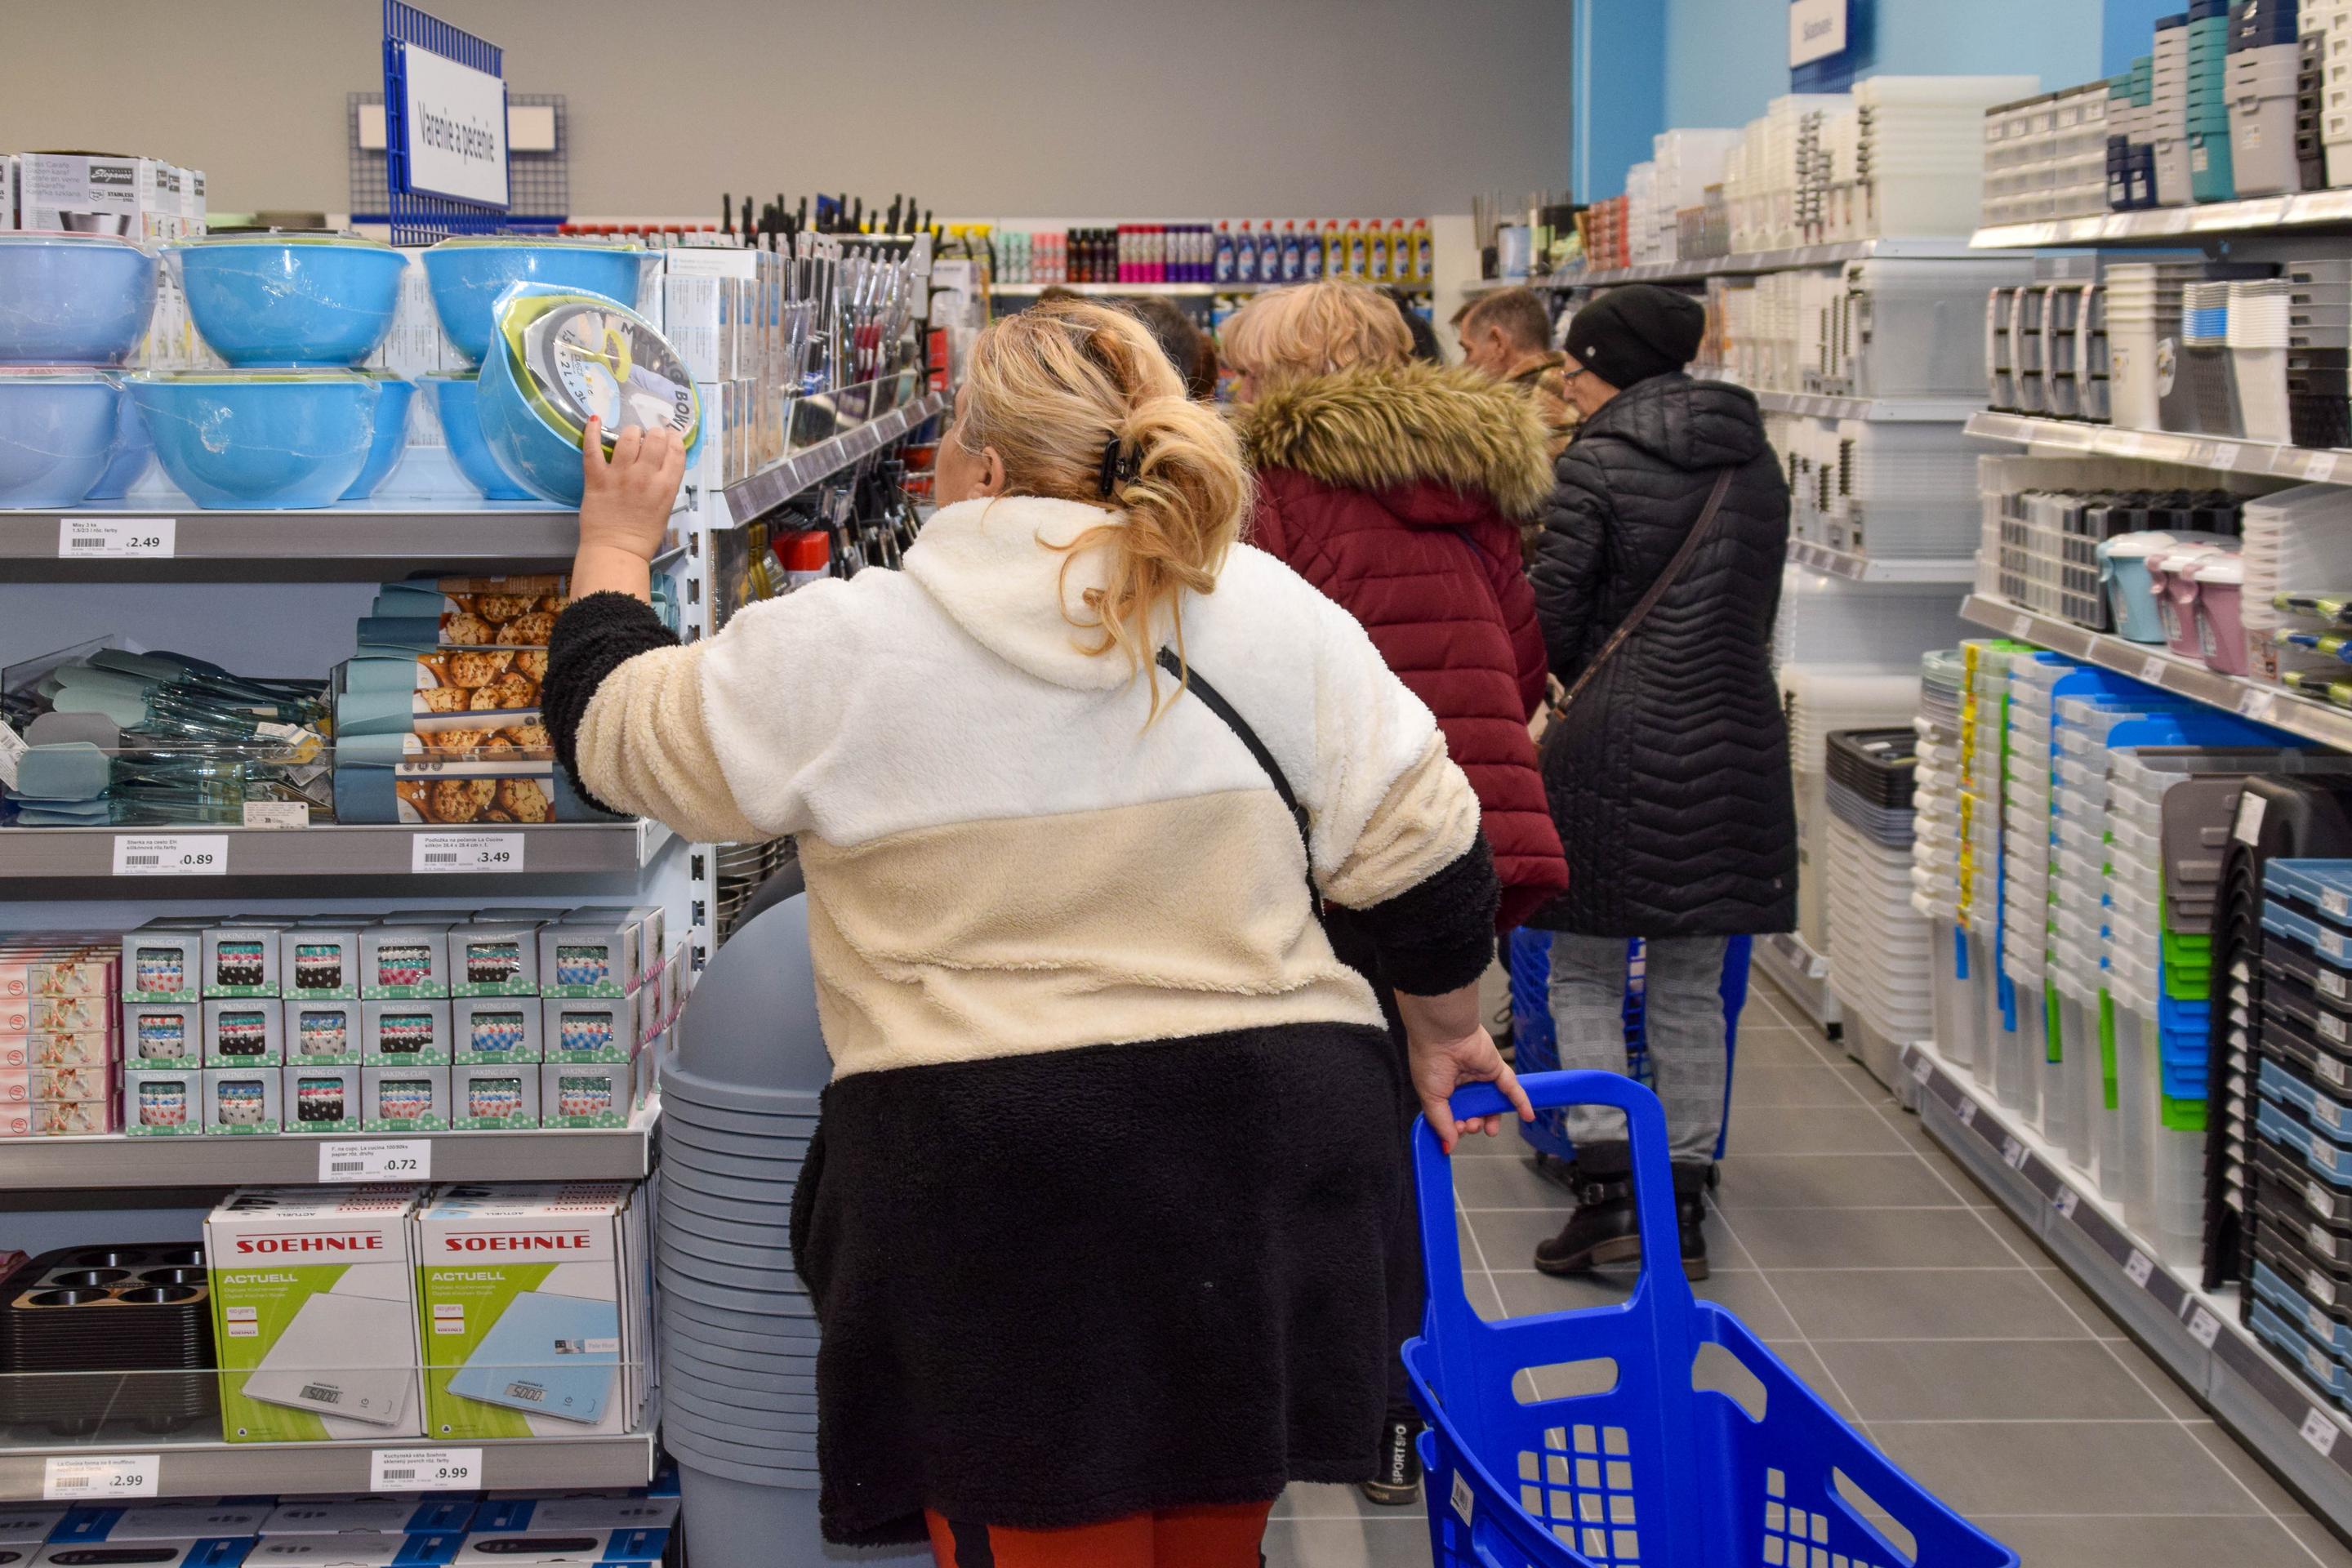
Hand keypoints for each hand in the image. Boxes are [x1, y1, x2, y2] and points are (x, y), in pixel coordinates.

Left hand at [578, 416, 685, 561]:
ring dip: (631, 432)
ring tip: (629, 436)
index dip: (674, 439)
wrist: (617, 551)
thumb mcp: (664, 508)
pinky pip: (592, 448)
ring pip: (628, 438)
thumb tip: (660, 463)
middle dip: (654, 434)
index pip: (676, 451)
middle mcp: (645, 477)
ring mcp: (620, 476)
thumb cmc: (643, 535)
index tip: (670, 437)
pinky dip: (591, 431)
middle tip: (648, 438)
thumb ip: (664, 484)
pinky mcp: (597, 478)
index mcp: (666, 486)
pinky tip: (594, 419)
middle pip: (655, 439)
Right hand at [1408, 1023, 1534, 1153]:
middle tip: (1470, 1126)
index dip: (1457, 1126)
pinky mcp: (1497, 1070)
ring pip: (1491, 1104)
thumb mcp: (1430, 1097)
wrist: (1443, 1035)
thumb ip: (1441, 1123)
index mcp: (1444, 1088)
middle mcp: (1463, 1084)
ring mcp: (1481, 1077)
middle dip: (1473, 1124)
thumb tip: (1448, 1145)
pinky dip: (1521, 1103)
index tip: (1456, 1131)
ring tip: (1488, 1128)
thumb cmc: (1429, 1059)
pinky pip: (1512, 1089)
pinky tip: (1527, 1116)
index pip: (1455, 1113)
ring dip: (1491, 1119)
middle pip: (1474, 1111)